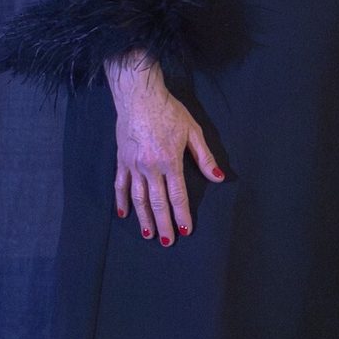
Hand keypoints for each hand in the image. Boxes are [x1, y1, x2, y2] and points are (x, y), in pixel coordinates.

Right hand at [107, 58, 223, 245]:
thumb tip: (219, 178)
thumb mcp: (193, 132)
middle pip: (157, 202)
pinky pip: (119, 185)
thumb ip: (205, 158)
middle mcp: (150, 168)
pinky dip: (121, 201)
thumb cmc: (170, 112)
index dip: (182, 216)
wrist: (139, 97)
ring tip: (147, 234)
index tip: (185, 231)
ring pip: (137, 198)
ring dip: (143, 217)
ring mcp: (133, 165)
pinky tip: (123, 214)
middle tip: (166, 242)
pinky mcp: (121, 160)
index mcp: (170, 162)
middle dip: (163, 224)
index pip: (178, 196)